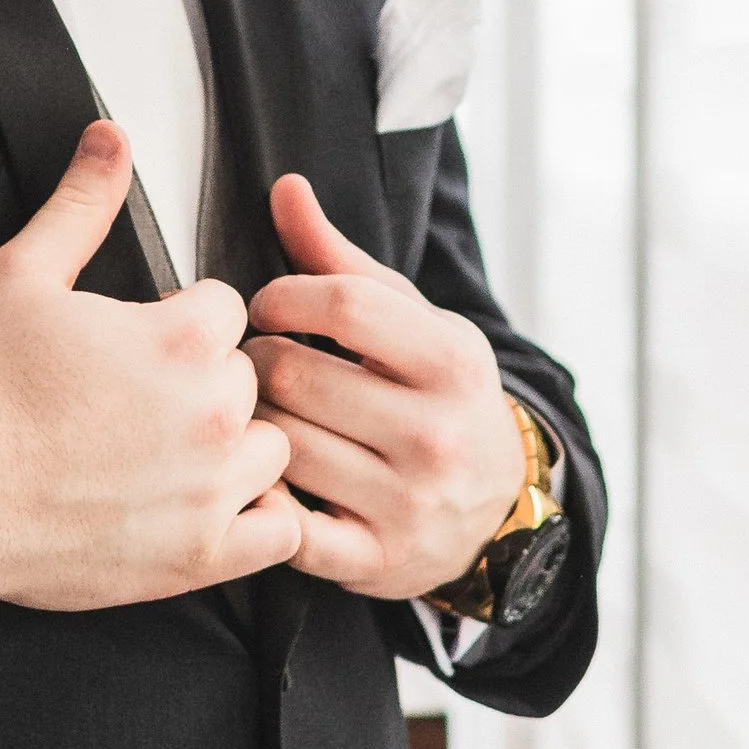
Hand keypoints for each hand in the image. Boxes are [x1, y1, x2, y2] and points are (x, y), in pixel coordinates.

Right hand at [0, 125, 304, 610]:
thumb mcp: (19, 274)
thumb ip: (81, 202)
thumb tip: (111, 136)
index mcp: (183, 338)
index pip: (228, 309)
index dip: (182, 323)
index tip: (140, 348)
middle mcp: (214, 411)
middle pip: (251, 377)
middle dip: (207, 384)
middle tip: (140, 405)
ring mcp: (214, 487)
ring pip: (272, 448)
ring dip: (236, 449)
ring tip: (170, 455)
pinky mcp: (203, 553)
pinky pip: (280, 530)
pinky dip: (257, 520)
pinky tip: (208, 505)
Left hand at [244, 174, 523, 601]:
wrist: (494, 508)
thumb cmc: (436, 396)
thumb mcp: (412, 325)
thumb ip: (342, 261)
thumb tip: (285, 187)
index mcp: (452, 361)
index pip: (342, 304)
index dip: (283, 297)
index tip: (267, 307)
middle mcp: (436, 435)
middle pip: (297, 375)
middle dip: (258, 361)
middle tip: (255, 364)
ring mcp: (407, 503)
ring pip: (282, 445)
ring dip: (254, 425)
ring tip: (260, 413)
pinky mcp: (375, 561)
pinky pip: (286, 527)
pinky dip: (261, 500)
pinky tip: (261, 476)